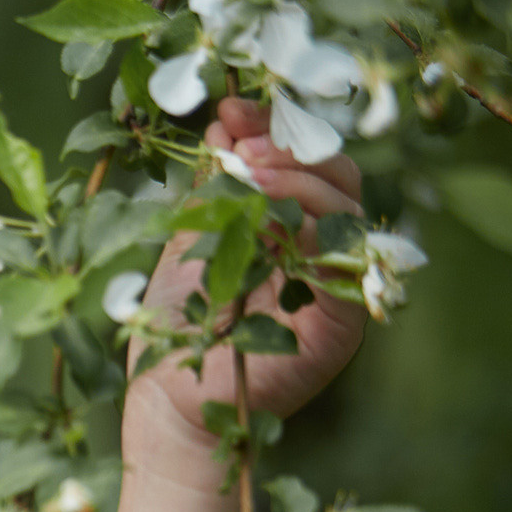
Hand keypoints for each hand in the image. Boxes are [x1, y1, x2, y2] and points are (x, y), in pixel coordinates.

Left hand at [123, 97, 367, 458]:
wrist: (165, 402)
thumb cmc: (174, 328)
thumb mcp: (189, 242)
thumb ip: (213, 189)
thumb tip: (224, 123)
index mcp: (289, 230)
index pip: (301, 163)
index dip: (271, 130)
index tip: (230, 110)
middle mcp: (319, 253)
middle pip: (335, 178)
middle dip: (288, 146)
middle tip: (244, 139)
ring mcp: (335, 286)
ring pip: (346, 211)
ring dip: (299, 179)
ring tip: (252, 169)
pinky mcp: (341, 322)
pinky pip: (345, 262)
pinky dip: (312, 227)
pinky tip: (272, 213)